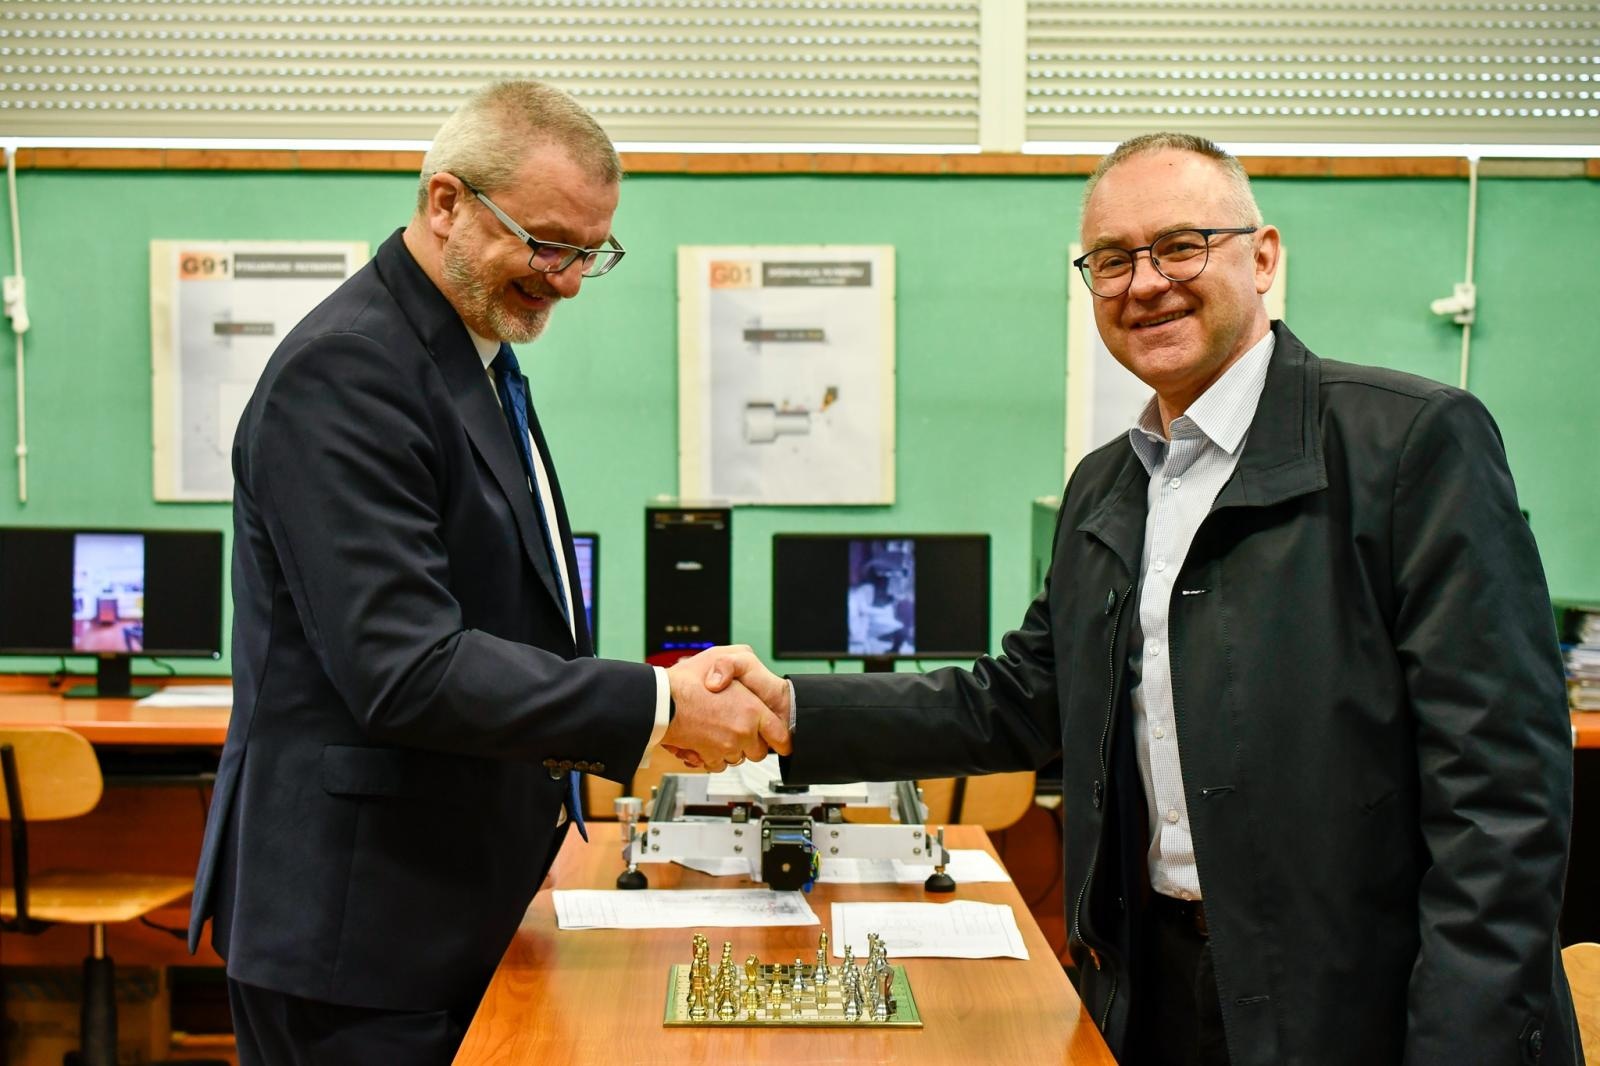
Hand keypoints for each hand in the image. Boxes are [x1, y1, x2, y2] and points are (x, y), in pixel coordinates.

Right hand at [662, 646, 791, 771]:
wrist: (660, 702)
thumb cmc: (687, 681)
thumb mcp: (723, 655)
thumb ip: (743, 660)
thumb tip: (749, 676)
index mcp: (753, 711)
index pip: (780, 736)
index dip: (782, 740)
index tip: (783, 744)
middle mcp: (743, 732)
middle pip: (759, 752)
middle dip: (752, 743)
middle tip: (741, 729)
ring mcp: (725, 747)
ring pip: (738, 758)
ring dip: (732, 749)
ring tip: (719, 731)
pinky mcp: (708, 757)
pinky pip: (718, 765)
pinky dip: (714, 757)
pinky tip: (707, 742)